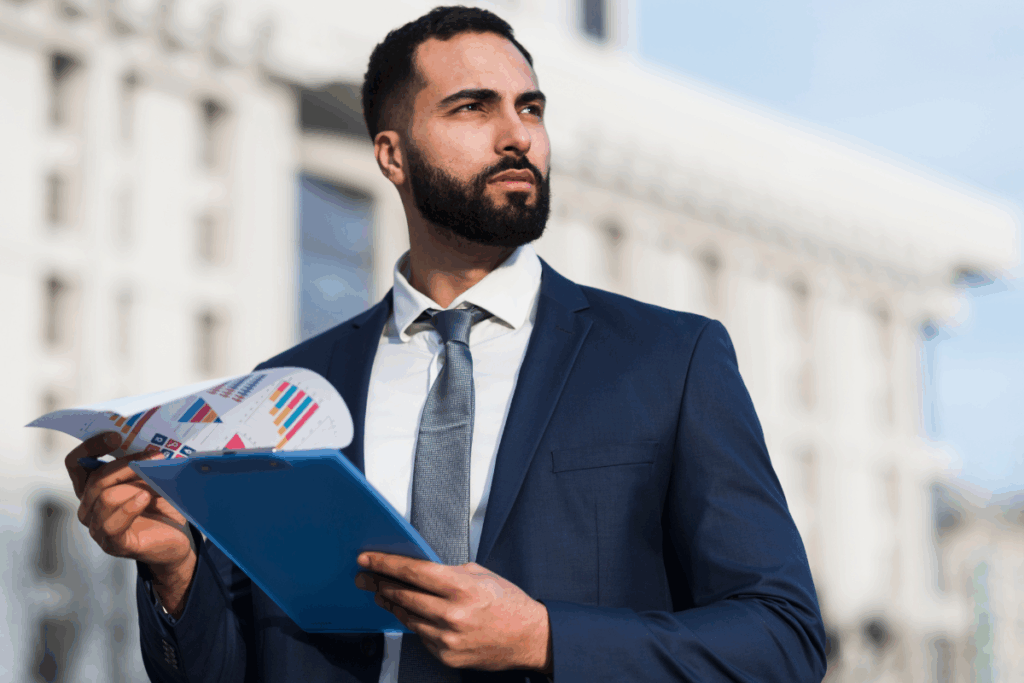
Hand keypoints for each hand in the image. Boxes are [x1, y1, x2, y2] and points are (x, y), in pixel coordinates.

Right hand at [66, 432, 197, 614]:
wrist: (176, 538)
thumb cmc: (161, 506)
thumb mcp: (151, 479)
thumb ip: (141, 463)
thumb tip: (149, 443)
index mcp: (93, 487)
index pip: (76, 463)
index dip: (91, 447)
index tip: (116, 436)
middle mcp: (89, 507)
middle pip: (97, 479)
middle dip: (127, 465)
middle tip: (155, 456)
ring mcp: (97, 527)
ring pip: (105, 498)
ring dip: (135, 486)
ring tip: (157, 484)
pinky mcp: (111, 543)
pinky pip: (111, 524)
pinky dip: (128, 508)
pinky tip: (144, 498)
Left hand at [354, 552, 552, 673]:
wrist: (530, 637)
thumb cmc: (508, 602)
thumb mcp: (481, 575)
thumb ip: (449, 572)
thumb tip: (418, 570)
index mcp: (461, 587)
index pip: (413, 572)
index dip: (386, 564)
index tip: (367, 559)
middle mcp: (452, 614)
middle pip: (403, 595)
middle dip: (380, 584)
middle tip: (366, 577)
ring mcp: (448, 638)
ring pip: (407, 617)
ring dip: (392, 604)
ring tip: (382, 594)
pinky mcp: (447, 656)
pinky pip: (421, 636)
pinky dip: (415, 623)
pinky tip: (411, 613)